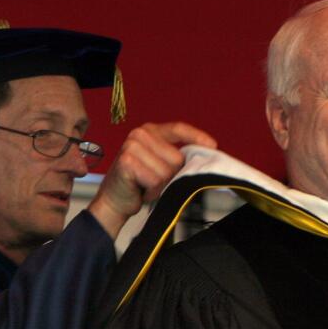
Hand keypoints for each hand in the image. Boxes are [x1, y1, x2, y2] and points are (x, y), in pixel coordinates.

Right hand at [87, 121, 216, 237]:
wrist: (115, 200)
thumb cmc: (140, 183)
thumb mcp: (161, 164)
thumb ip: (176, 157)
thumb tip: (204, 158)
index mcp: (150, 130)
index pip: (178, 128)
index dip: (196, 136)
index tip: (212, 146)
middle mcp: (140, 134)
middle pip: (177, 157)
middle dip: (172, 174)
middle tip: (156, 180)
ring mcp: (132, 146)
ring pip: (167, 171)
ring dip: (161, 185)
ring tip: (148, 185)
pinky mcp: (127, 161)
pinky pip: (156, 180)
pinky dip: (152, 190)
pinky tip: (142, 189)